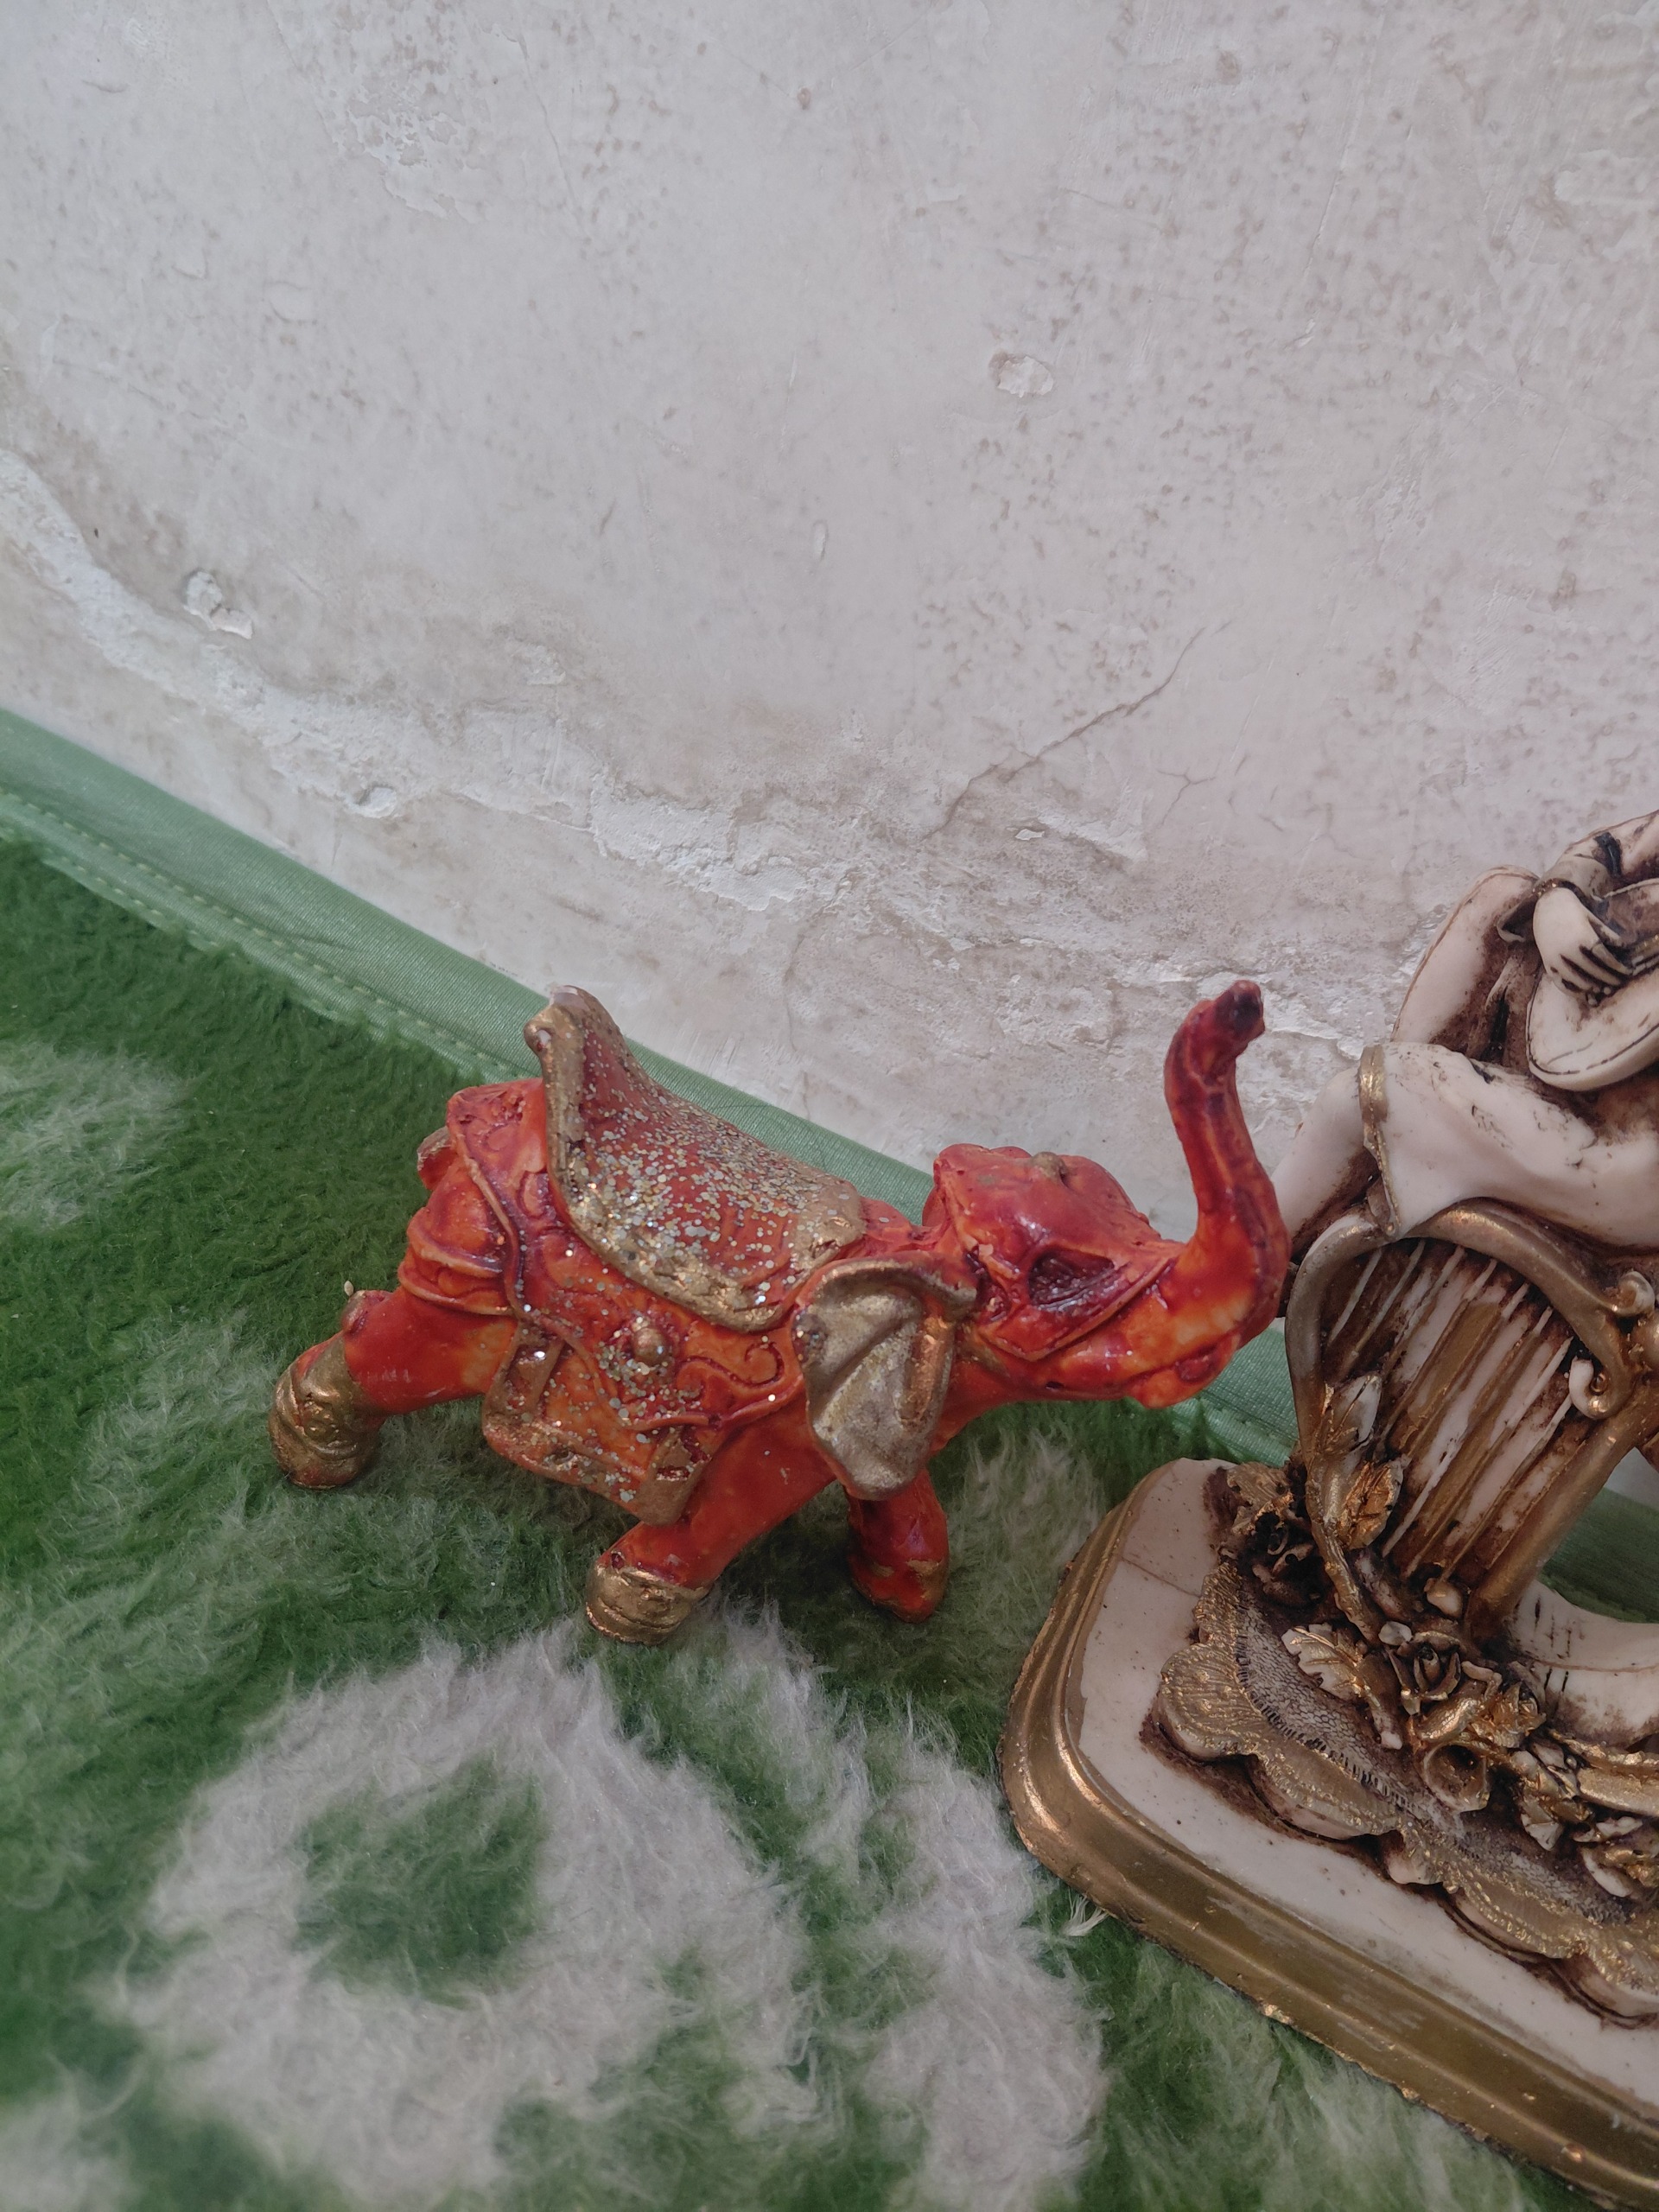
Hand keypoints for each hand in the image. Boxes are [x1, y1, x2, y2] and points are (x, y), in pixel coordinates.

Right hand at [1533, 884, 1632, 998]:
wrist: (1547, 904)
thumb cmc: (1573, 910)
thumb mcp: (1592, 919)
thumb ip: (1607, 934)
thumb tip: (1624, 947)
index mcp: (1582, 937)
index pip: (1604, 957)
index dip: (1616, 966)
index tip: (1626, 972)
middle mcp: (1568, 949)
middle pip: (1592, 970)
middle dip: (1607, 978)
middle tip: (1617, 983)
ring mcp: (1555, 957)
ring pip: (1575, 978)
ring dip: (1590, 986)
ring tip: (1600, 989)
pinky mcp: (1547, 962)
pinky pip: (1559, 981)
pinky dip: (1570, 990)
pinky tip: (1581, 993)